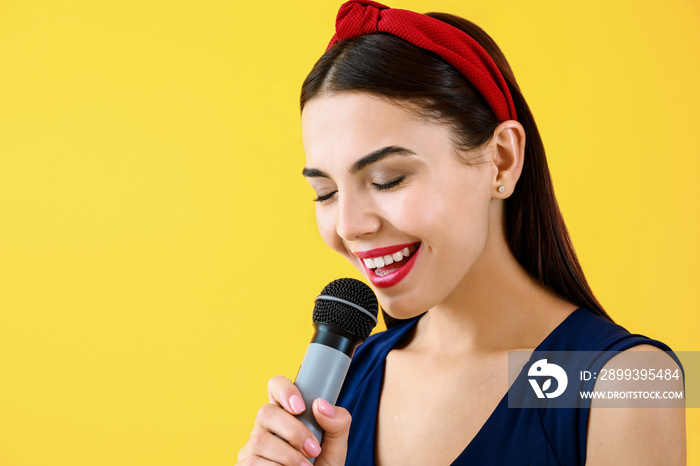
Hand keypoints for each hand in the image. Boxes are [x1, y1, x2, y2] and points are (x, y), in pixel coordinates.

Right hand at [237, 375, 351, 465]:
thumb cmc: (321, 465)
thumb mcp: (335, 445)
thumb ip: (338, 423)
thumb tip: (321, 405)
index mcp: (285, 413)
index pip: (276, 385)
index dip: (285, 390)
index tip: (301, 408)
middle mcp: (265, 426)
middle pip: (266, 412)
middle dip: (293, 431)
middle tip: (313, 449)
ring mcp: (252, 446)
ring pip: (260, 440)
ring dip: (288, 456)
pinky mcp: (245, 465)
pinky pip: (253, 462)